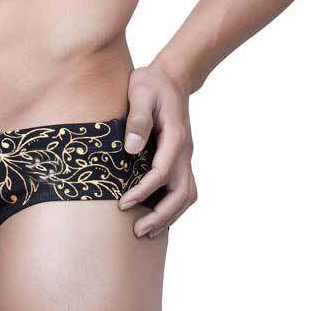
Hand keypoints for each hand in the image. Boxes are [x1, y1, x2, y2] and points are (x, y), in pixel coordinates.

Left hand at [118, 63, 197, 237]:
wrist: (172, 77)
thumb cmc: (152, 83)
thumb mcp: (141, 92)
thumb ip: (138, 119)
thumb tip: (130, 148)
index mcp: (175, 137)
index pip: (162, 173)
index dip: (144, 192)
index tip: (123, 203)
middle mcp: (184, 151)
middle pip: (182, 193)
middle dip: (161, 216)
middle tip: (137, 231)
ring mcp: (185, 157)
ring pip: (187, 195)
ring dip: (169, 217)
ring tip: (147, 232)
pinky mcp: (180, 160)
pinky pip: (183, 190)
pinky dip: (172, 208)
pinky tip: (155, 218)